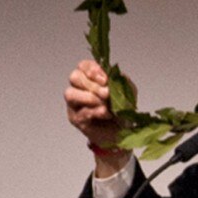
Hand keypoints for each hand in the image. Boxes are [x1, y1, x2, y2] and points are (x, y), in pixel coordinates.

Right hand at [64, 60, 130, 175]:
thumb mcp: (127, 91)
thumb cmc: (121, 109)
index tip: (105, 79)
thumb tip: (112, 76)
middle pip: (74, 77)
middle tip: (106, 94)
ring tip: (105, 105)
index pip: (83, 66)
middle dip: (92, 85)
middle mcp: (79, 88)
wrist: (122, 132)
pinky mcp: (75, 119)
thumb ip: (121, 81)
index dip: (92, 70)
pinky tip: (106, 114)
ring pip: (70, 94)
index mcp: (90, 78)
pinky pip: (80, 112)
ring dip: (89, 97)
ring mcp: (74, 104)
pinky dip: (95, 112)